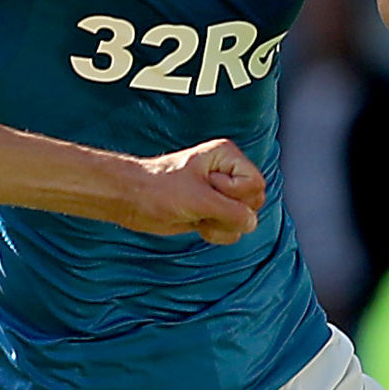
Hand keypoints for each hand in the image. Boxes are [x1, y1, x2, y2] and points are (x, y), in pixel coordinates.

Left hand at [120, 139, 267, 243]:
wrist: (132, 200)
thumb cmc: (159, 190)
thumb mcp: (199, 200)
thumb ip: (231, 212)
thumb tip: (251, 223)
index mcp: (227, 157)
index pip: (255, 184)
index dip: (235, 194)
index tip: (207, 187)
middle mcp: (228, 173)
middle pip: (254, 202)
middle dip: (228, 212)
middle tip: (200, 204)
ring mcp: (221, 194)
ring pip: (244, 220)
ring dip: (220, 225)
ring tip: (196, 214)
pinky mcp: (213, 212)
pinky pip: (231, 230)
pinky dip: (215, 233)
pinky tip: (196, 223)